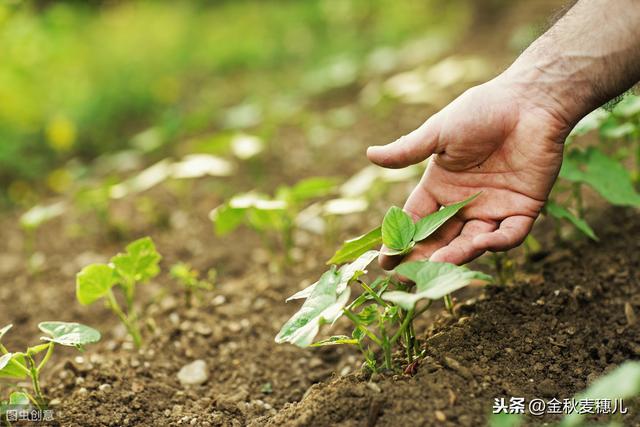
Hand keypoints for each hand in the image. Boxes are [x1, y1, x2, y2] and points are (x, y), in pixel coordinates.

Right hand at [367, 76, 570, 268]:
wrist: (530, 101)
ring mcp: (493, 208)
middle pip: (440, 238)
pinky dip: (498, 243)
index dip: (400, 240)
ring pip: (472, 242)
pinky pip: (510, 235)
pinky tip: (483, 243)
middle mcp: (463, 203)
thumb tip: (370, 155)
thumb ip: (408, 150)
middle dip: (424, 258)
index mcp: (440, 186)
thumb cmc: (482, 110)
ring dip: (457, 254)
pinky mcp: (523, 210)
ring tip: (440, 263)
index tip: (385, 260)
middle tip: (407, 276)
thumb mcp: (439, 132)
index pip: (416, 220)